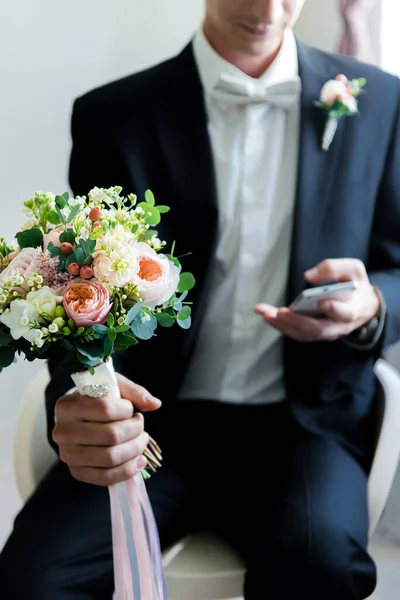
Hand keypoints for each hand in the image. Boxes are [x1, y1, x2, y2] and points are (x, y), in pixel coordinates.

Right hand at [53, 373, 161, 485]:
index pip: (105, 408)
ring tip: (141, 439)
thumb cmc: (96, 399)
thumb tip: (155, 404)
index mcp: (67, 406)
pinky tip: (139, 460)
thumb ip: (133, 391)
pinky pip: (105, 477)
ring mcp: (67, 454)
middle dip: (135, 430)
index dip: (127, 409)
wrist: (76, 419)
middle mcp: (62, 431)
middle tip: (140, 424)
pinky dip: (128, 470)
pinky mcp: (76, 471)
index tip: (131, 408)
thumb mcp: (112, 386)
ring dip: (135, 449)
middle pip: (111, 435)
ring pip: (110, 457)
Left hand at [254, 258, 380, 341]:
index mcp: (353, 310)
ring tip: (265, 314)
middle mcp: (338, 326)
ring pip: (303, 334)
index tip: (321, 302)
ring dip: (283, 325)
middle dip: (297, 321)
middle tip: (280, 312)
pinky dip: (280, 325)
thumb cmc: (356, 285)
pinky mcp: (313, 333)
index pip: (345, 314)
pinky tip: (266, 315)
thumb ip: (334, 269)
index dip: (333, 309)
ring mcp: (325, 332)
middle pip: (317, 329)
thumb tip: (308, 276)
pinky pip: (296, 332)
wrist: (362, 306)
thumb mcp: (354, 270)